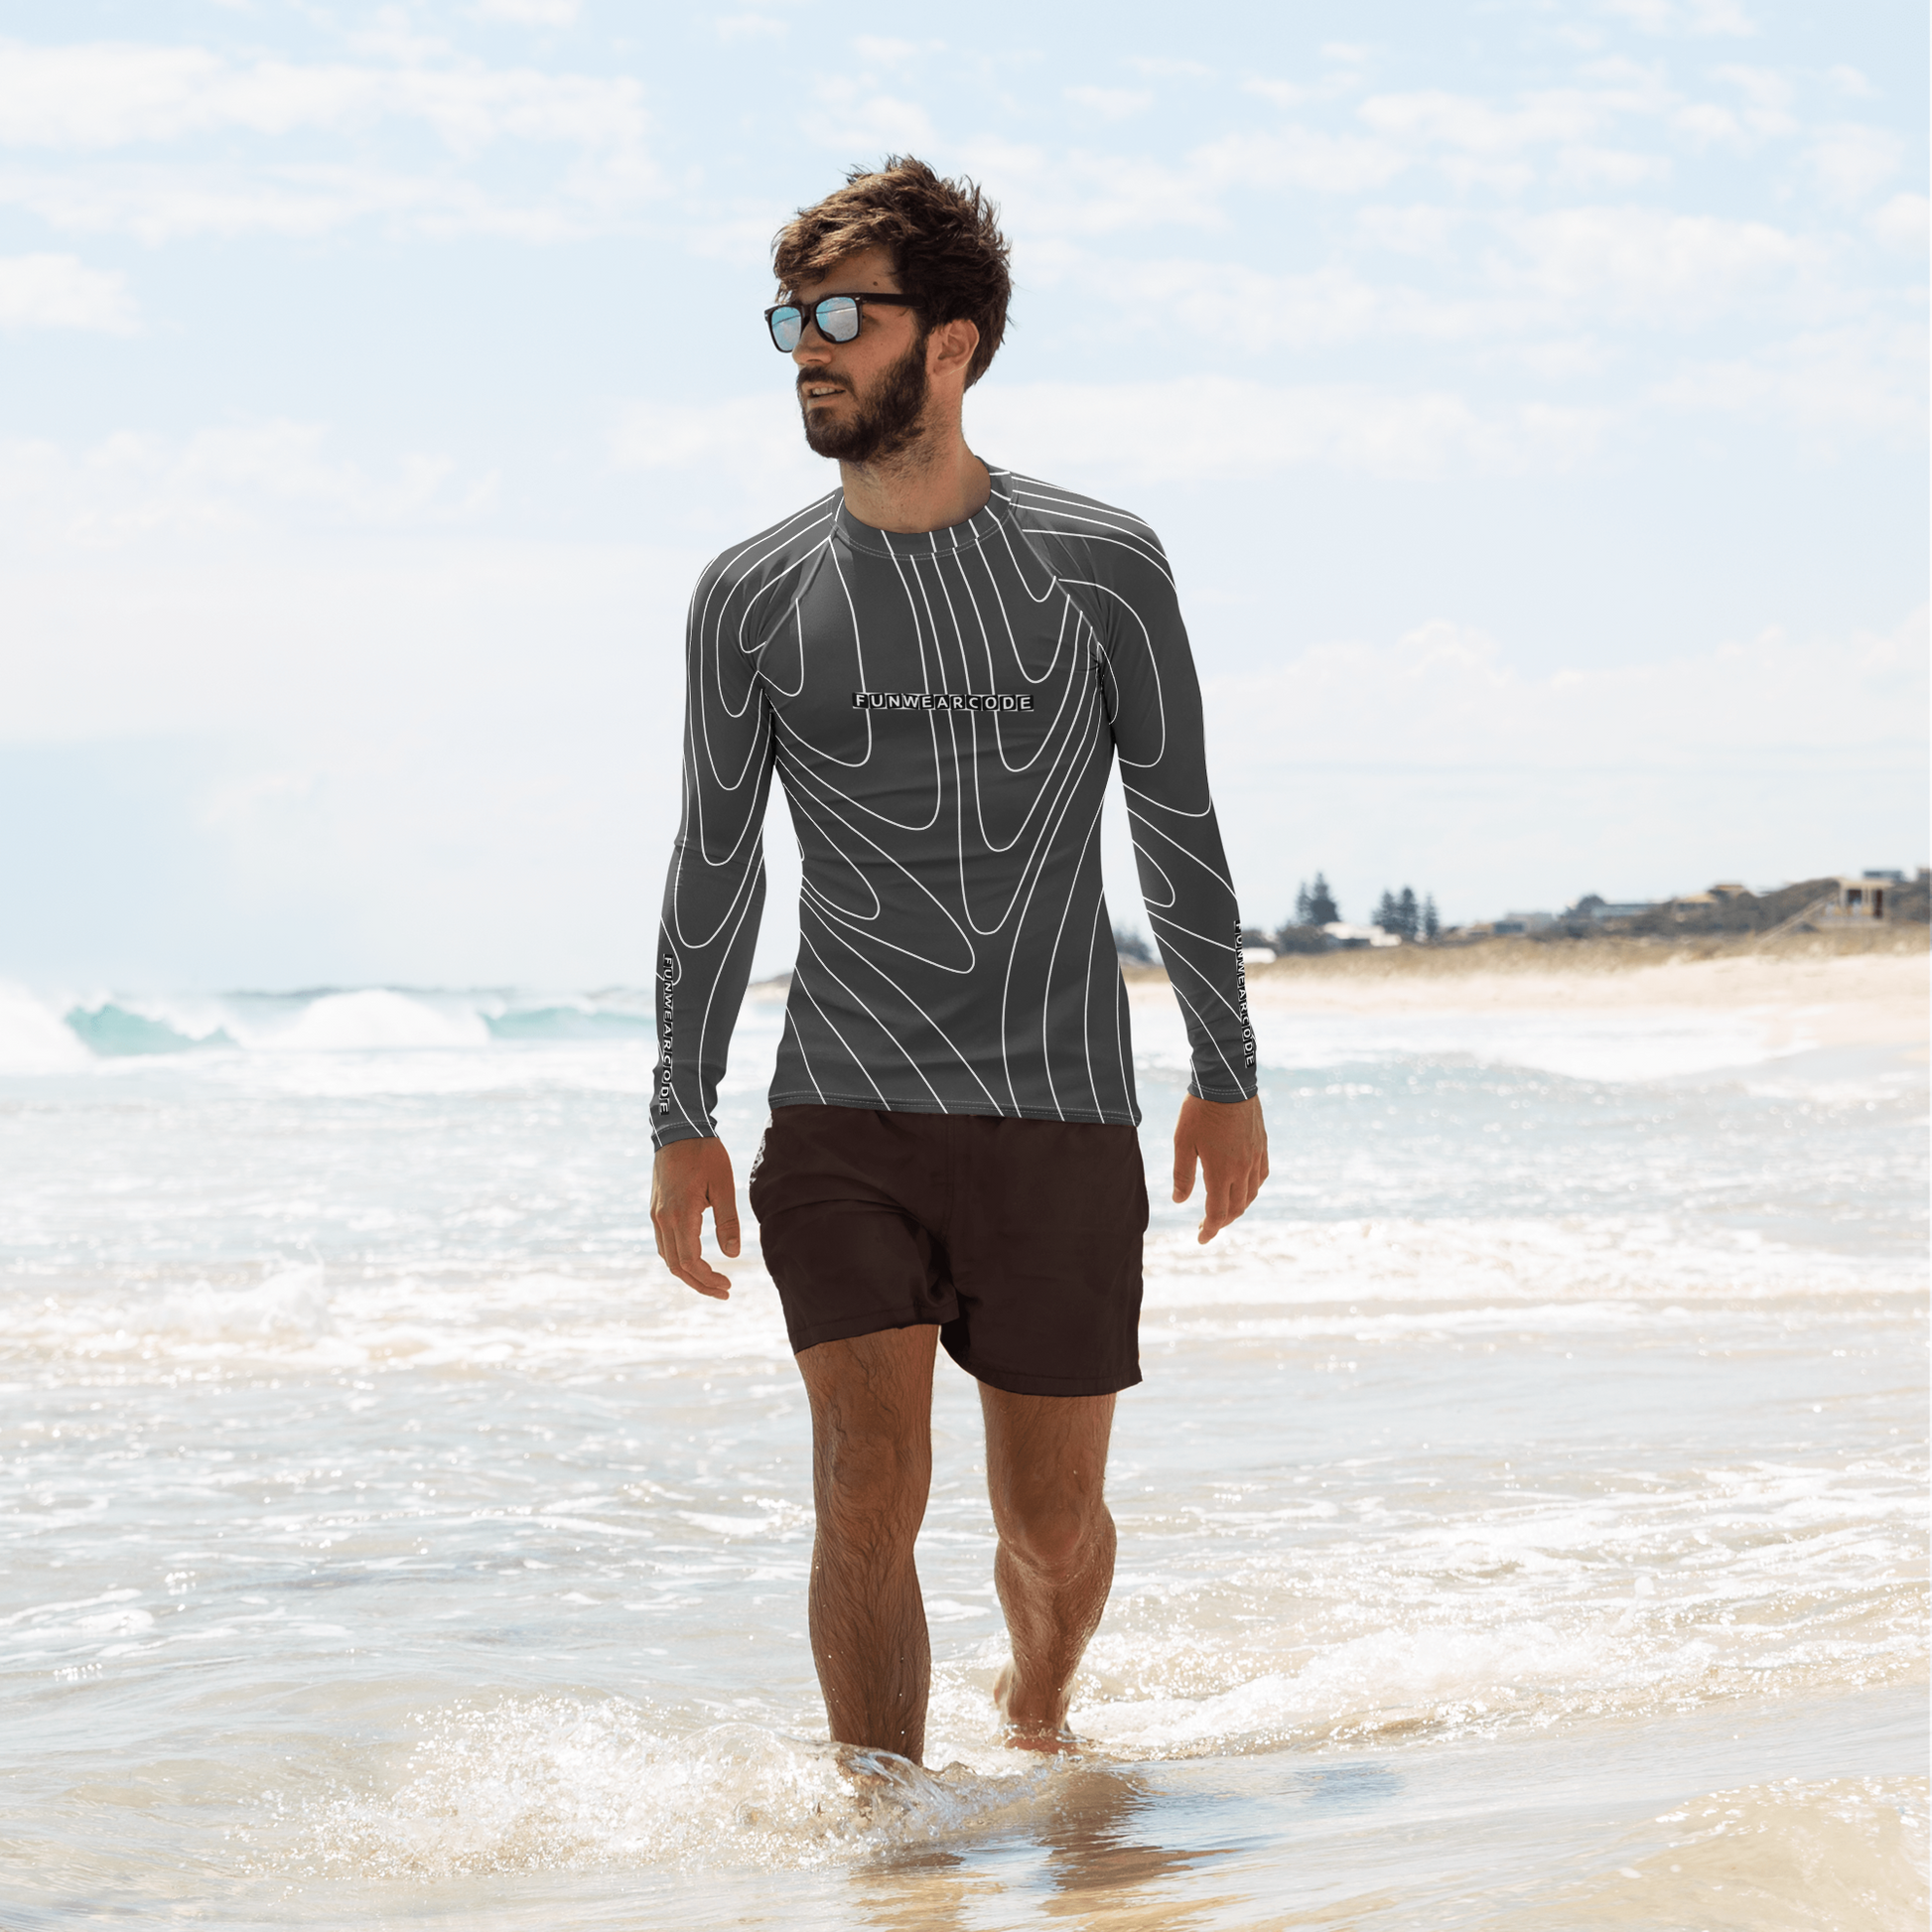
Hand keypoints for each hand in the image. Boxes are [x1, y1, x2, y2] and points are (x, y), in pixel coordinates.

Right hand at [651, 1137, 739, 1298]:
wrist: (680, 1129)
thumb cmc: (706, 1155)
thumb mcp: (724, 1186)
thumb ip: (728, 1222)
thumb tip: (732, 1256)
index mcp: (680, 1216)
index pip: (690, 1262)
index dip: (708, 1280)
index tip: (728, 1287)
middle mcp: (663, 1219)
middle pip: (676, 1266)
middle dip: (699, 1284)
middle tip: (724, 1291)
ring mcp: (656, 1215)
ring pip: (667, 1257)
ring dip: (688, 1274)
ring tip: (712, 1281)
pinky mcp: (657, 1209)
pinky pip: (664, 1244)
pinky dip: (679, 1259)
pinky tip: (695, 1260)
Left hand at [1172, 1094, 1267, 1243]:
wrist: (1227, 1082)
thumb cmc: (1200, 1111)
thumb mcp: (1183, 1142)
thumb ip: (1183, 1174)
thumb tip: (1179, 1201)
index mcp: (1221, 1172)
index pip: (1217, 1213)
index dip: (1209, 1229)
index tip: (1201, 1239)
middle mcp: (1242, 1170)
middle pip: (1236, 1208)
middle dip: (1221, 1222)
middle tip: (1206, 1226)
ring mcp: (1255, 1158)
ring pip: (1251, 1194)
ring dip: (1238, 1208)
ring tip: (1223, 1210)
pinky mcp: (1262, 1145)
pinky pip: (1261, 1176)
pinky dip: (1252, 1189)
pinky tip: (1244, 1188)